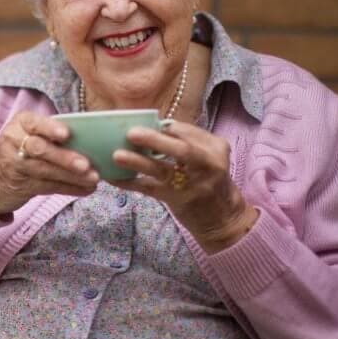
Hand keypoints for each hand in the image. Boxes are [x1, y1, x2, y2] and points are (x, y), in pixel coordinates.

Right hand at [0, 111, 99, 215]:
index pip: (34, 123)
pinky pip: (48, 187)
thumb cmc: (23, 148)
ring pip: (45, 170)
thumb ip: (53, 132)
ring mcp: (14, 165)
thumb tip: (93, 138)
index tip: (67, 134)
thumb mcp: (31, 133)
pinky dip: (69, 188)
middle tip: (85, 164)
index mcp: (20, 123)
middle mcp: (13, 141)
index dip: (50, 128)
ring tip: (93, 179)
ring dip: (71, 176)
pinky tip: (86, 189)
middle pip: (39, 149)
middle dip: (64, 157)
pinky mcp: (20, 185)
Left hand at [111, 121, 258, 253]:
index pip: (187, 132)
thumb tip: (154, 125)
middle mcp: (207, 165)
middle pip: (181, 150)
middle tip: (131, 133)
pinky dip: (130, 182)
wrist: (223, 217)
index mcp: (215, 148)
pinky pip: (150, 189)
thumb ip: (188, 141)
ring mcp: (192, 185)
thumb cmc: (209, 179)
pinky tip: (113, 177)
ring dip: (138, 162)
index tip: (143, 121)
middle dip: (155, 140)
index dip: (164, 127)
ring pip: (163, 171)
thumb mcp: (208, 156)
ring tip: (117, 155)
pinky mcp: (177, 200)